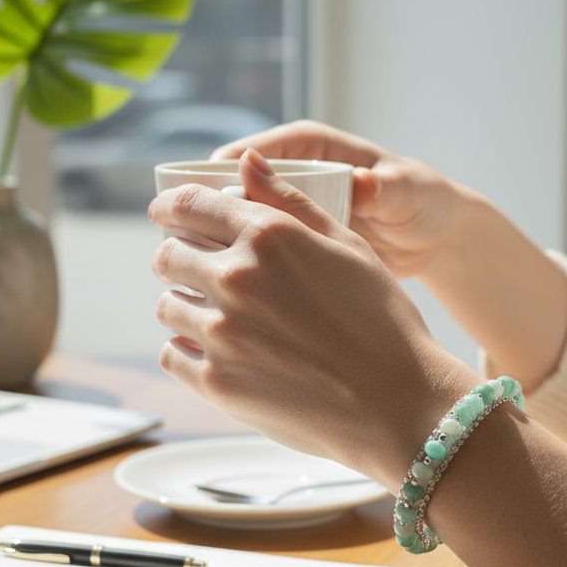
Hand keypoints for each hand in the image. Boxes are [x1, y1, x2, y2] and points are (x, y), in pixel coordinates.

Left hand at [149, 148, 478, 486]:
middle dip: (179, 258)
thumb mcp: (347, 246)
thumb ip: (289, 201)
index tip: (166, 213)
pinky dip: (188, 351)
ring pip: (167, 307)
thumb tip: (247, 162)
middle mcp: (236, 279)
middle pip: (168, 256)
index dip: (171, 206)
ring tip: (222, 318)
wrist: (399, 405)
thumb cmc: (383, 322)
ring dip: (186, 306)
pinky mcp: (216, 382)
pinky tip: (221, 353)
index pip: (188, 204)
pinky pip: (172, 355)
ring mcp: (222, 334)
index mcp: (268, 236)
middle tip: (199, 272)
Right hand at [212, 121, 470, 278]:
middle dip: (209, 209)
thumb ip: (381, 187)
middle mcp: (293, 177)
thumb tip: (362, 182)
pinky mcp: (291, 246)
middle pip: (236, 186)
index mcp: (315, 148)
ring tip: (198, 268)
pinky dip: (240, 267)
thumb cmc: (423, 201)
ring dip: (218, 243)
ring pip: (238, 223)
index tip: (202, 188)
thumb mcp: (404, 192)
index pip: (260, 150)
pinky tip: (225, 293)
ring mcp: (289, 214)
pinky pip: (255, 251)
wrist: (434, 241)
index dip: (227, 168)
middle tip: (186, 233)